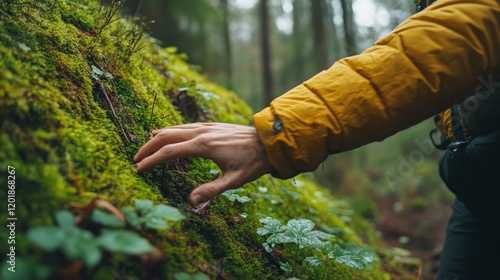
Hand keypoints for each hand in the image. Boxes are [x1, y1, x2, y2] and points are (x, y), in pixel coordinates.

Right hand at [133, 123, 271, 205]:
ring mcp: (206, 126)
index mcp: (204, 146)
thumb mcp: (234, 181)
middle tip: (135, 159)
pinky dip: (170, 132)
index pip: (169, 152)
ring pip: (174, 128)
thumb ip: (211, 190)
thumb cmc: (253, 162)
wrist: (268, 141)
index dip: (152, 160)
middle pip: (166, 136)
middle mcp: (201, 132)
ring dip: (157, 138)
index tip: (139, 169)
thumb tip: (190, 201)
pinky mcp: (210, 125)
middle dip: (148, 147)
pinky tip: (167, 136)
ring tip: (145, 149)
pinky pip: (184, 126)